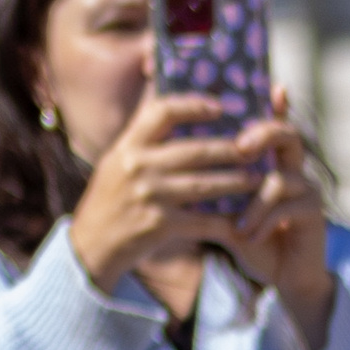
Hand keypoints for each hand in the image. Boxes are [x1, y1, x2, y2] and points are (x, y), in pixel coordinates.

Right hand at [68, 89, 269, 296]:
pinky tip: (243, 220)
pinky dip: (225, 222)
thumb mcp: (118, 160)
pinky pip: (203, 222)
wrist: (92, 244)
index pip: (163, 111)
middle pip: (195, 151)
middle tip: (254, 147)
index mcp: (129, 144)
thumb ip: (143, 138)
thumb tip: (173, 108)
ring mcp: (151, 196)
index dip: (194, 105)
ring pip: (204, 185)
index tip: (219, 106)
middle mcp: (139, 166)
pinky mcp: (161, 226)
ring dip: (235, 182)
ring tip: (257, 179)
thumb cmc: (111, 198)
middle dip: (229, 149)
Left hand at [229, 91, 334, 347]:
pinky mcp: (314, 213)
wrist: (283, 278)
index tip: (263, 87)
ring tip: (238, 226)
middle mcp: (295, 168)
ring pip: (280, 178)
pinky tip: (249, 237)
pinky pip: (285, 208)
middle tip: (240, 147)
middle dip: (263, 134)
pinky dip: (262, 222)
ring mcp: (308, 189)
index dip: (270, 103)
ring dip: (254, 203)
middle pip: (287, 133)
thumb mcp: (228, 209)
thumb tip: (176, 163)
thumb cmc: (254, 240)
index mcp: (274, 160)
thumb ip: (213, 185)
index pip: (271, 121)